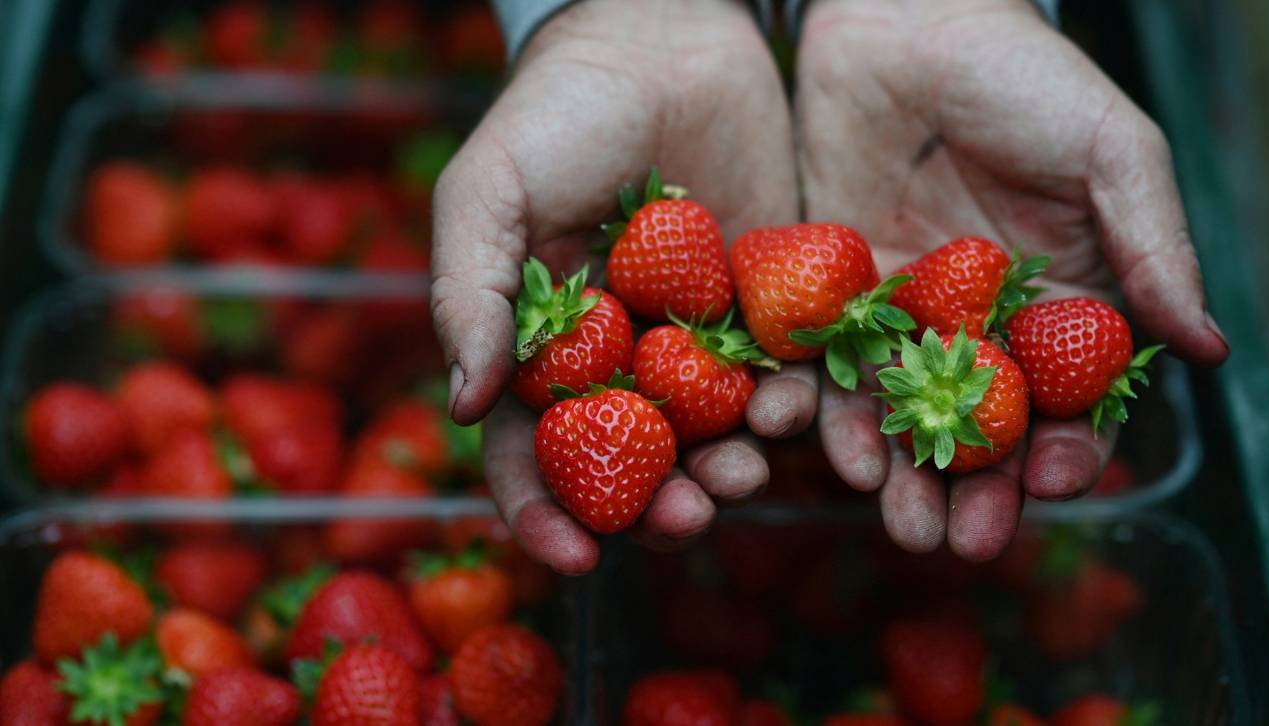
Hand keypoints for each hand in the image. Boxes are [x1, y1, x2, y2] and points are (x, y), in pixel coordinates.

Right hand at [431, 0, 799, 573]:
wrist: (664, 34)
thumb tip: (465, 408)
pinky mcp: (765, 309)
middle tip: (686, 521)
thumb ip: (469, 295)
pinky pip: (779, 377)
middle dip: (654, 510)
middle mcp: (618, 360)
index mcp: (542, 350)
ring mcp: (694, 340)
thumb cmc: (558, 112)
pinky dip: (789, 410)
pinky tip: (795, 413)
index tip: (573, 557)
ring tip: (748, 473)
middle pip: (631, 466)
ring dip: (728, 472)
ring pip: (711, 437)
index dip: (543, 513)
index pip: (532, 452)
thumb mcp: (488, 192)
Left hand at [793, 0, 1228, 559]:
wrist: (904, 18)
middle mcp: (981, 320)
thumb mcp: (1111, 151)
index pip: (1071, 397)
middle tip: (962, 541)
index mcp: (1060, 298)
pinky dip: (828, 412)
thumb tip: (1207, 349)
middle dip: (976, 488)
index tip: (1059, 481)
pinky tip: (827, 449)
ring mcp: (904, 313)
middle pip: (983, 426)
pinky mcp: (833, 294)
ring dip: (901, 472)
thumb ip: (1152, 248)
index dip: (1069, 446)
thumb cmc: (1022, 74)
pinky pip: (828, 367)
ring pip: (903, 412)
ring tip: (897, 520)